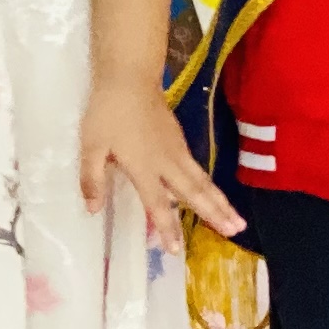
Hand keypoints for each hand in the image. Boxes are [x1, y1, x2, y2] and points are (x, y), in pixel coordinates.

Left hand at [77, 74, 242, 249]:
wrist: (129, 77)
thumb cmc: (107, 112)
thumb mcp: (90, 145)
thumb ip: (92, 178)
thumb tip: (93, 209)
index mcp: (144, 167)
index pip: (158, 204)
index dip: (166, 227)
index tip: (175, 250)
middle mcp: (166, 162)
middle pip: (194, 194)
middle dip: (214, 215)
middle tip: (234, 233)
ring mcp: (177, 150)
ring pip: (202, 181)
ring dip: (220, 202)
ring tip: (237, 220)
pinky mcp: (180, 139)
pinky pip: (197, 168)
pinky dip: (209, 185)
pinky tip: (214, 194)